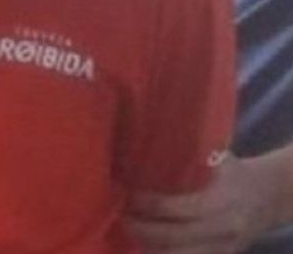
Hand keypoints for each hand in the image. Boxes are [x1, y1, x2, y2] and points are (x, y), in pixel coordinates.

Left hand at [128, 155, 282, 253]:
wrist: (266, 196)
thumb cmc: (232, 172)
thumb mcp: (216, 159)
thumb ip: (187, 157)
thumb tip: (145, 144)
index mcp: (219, 200)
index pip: (174, 208)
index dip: (146, 203)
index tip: (126, 192)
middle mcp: (221, 228)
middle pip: (171, 236)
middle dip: (140, 226)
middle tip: (120, 213)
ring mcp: (222, 247)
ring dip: (148, 244)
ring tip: (127, 228)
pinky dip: (163, 253)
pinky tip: (145, 242)